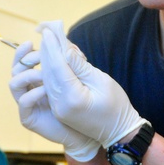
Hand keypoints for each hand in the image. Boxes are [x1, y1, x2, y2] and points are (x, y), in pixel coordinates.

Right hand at [9, 41, 99, 161]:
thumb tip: (63, 41)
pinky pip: (24, 102)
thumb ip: (67, 62)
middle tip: (37, 56)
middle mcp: (30, 89)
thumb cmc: (83, 104)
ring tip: (44, 74)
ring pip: (14, 83)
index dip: (24, 51)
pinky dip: (32, 93)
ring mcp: (28, 104)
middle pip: (15, 69)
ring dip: (27, 74)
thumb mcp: (76, 78)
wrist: (85, 132)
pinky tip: (46, 90)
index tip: (33, 41)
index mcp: (37, 78)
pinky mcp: (29, 118)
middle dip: (24, 59)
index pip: (23, 61)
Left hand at [37, 21, 146, 147]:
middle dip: (47, 51)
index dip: (53, 47)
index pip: (58, 67)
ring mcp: (58, 109)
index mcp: (72, 98)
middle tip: (45, 32)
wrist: (118, 133)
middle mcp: (60, 105)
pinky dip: (51, 72)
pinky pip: (51, 87)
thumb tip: (65, 49)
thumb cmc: (116, 106)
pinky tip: (52, 60)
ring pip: (47, 80)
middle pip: (49, 72)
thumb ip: (81, 66)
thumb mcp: (102, 81)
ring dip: (47, 61)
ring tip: (48, 43)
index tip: (48, 31)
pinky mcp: (58, 110)